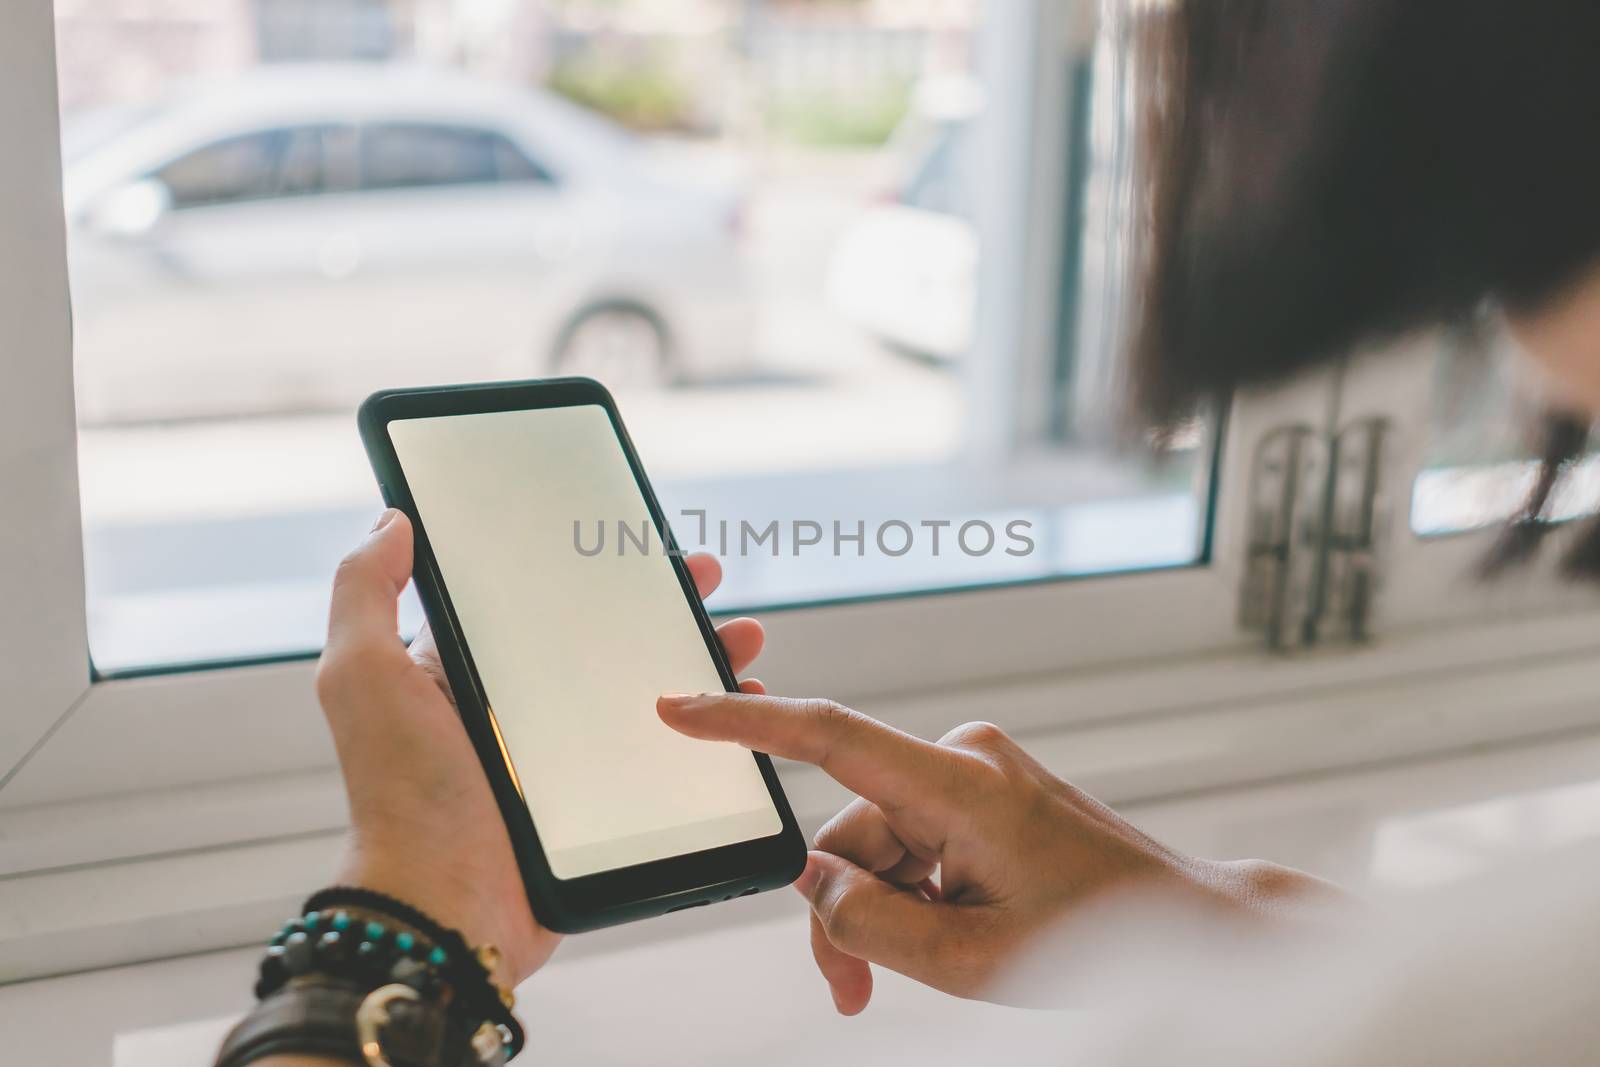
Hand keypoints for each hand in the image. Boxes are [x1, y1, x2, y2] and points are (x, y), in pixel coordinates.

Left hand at [316, 509, 767, 985]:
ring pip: (646, 694)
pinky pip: (663, 760)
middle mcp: (520, 712)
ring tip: (741, 639)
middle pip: (606, 641)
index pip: (539, 603)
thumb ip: (365, 592)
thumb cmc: (400, 795)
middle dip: (662, 606)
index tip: (637, 539)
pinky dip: (707, 736)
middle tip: (708, 579)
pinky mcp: (600, 807)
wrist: (446, 909)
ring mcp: (565, 760)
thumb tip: (393, 521)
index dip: (590, 568)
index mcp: (467, 674)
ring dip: (698, 662)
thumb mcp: (364, 677)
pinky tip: (738, 719)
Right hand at [656, 693, 1342, 1013]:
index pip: (829, 737)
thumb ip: (872, 921)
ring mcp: (978, 775)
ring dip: (884, 911)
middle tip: (850, 991)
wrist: (1191, 925)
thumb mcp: (969, 959)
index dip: (744, 724)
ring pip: (882, 845)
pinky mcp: (986, 796)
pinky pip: (918, 844)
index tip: (678, 707)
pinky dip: (916, 896)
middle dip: (843, 910)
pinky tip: (951, 937)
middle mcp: (964, 760)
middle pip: (851, 830)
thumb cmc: (1105, 938)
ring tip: (916, 974)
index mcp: (960, 783)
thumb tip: (816, 883)